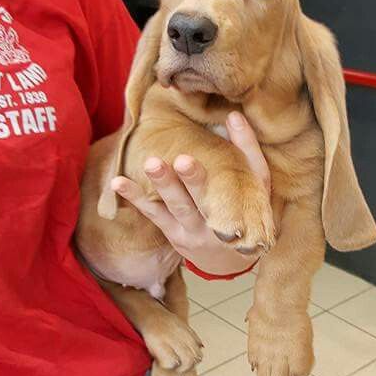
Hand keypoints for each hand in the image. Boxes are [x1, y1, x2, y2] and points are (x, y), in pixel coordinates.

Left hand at [111, 112, 270, 275]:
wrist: (230, 260)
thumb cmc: (246, 213)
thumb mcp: (257, 185)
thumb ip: (247, 150)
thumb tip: (234, 115)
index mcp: (236, 211)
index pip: (229, 194)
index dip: (214, 178)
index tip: (194, 159)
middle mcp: (213, 227)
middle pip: (199, 202)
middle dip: (190, 181)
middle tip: (178, 161)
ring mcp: (190, 231)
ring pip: (175, 207)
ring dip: (162, 185)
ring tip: (150, 163)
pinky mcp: (172, 234)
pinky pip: (153, 214)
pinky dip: (136, 198)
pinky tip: (118, 182)